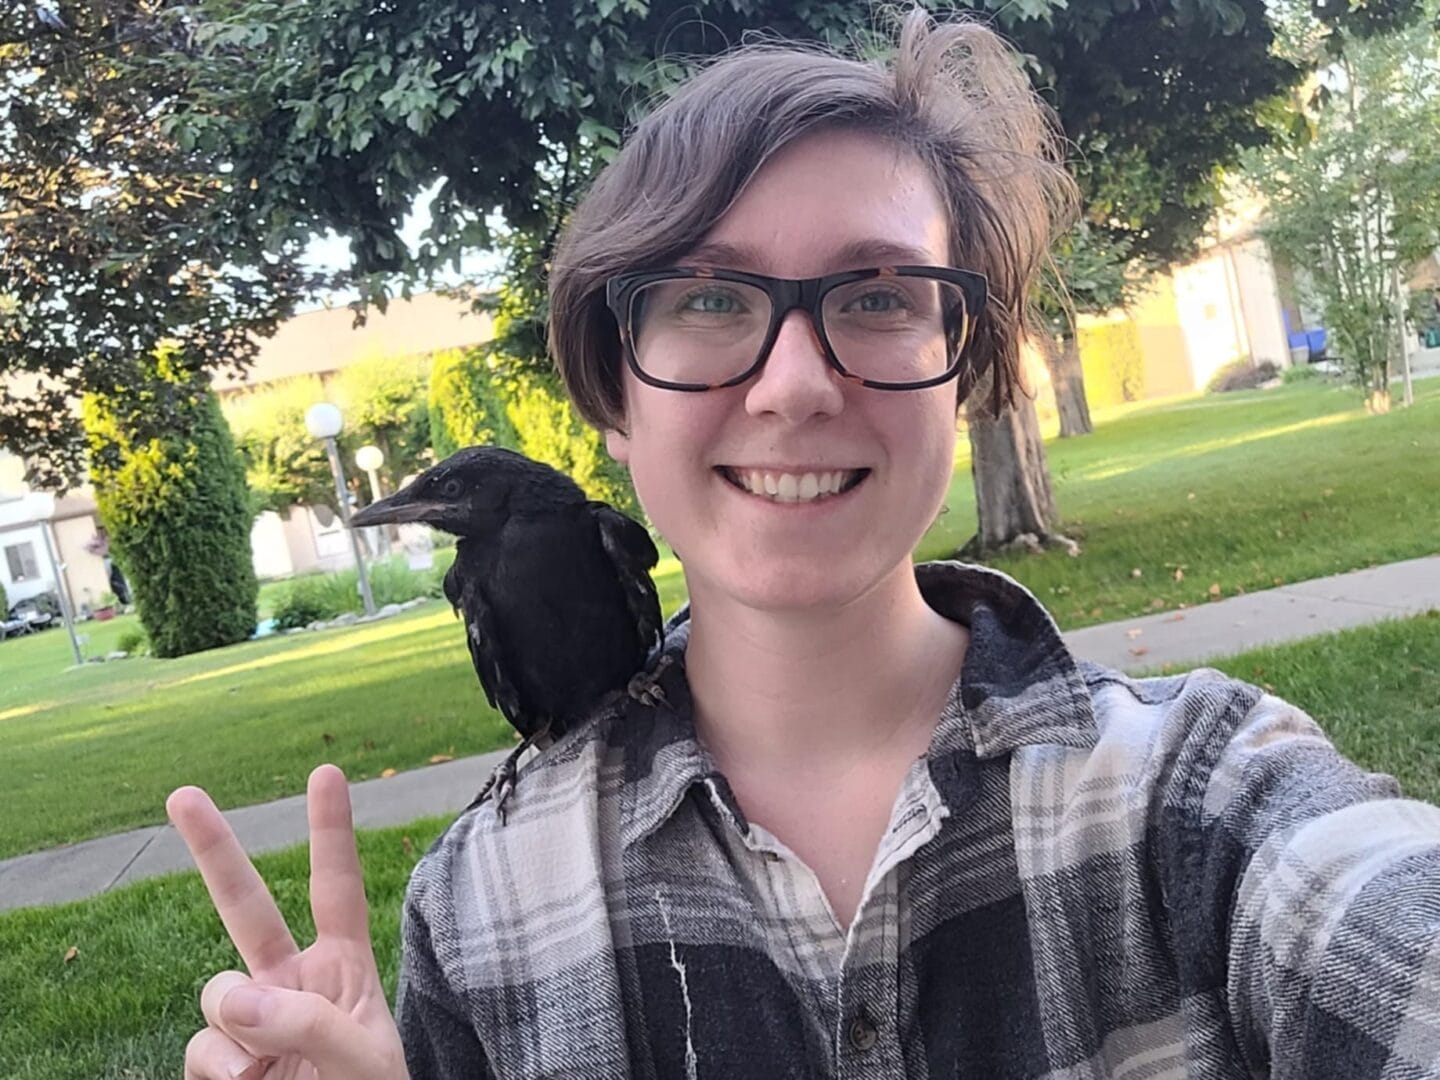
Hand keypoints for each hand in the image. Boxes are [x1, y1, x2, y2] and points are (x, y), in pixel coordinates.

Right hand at [168, 764, 407, 1079]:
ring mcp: (252, 1024)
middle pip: (246, 907)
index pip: (338, 889)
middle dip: (214, 850)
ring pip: (217, 996)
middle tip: (182, 793)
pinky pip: (201, 1049)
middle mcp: (291, 985)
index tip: (325, 772)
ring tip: (273, 1071)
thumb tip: (235, 998)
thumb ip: (311, 1023)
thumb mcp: (366, 1062)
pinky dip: (222, 1070)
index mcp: (344, 969)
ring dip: (238, 1030)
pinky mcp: (222, 1064)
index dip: (331, 831)